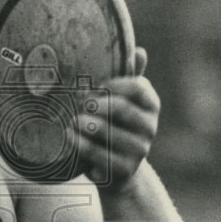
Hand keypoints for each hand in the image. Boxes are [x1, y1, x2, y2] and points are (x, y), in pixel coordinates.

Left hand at [78, 47, 160, 189]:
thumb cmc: (115, 125)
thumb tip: (140, 51)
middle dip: (98, 104)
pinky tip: (69, 136)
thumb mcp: (122, 101)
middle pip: (123, 109)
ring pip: (111, 133)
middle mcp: (150, 127)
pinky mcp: (125, 169)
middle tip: (79, 103)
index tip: (96, 86)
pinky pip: (101, 155)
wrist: (116, 169)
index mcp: (151, 105)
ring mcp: (140, 150)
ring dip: (87, 125)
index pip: (138, 87)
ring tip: (71, 120)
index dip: (114, 84)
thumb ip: (128, 77)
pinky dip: (82, 144)